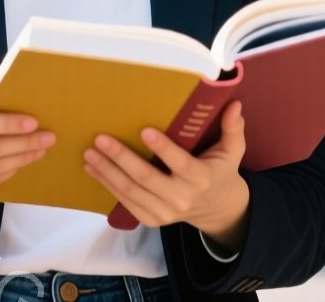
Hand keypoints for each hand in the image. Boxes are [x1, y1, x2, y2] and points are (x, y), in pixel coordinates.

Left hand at [84, 101, 250, 250]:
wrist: (216, 210)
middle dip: (121, 158)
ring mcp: (165, 212)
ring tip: (89, 153)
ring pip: (131, 191)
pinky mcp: (152, 220)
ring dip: (107, 172)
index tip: (144, 130)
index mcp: (201, 178)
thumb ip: (232, 129)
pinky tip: (92, 169)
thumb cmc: (220, 171)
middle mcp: (182, 198)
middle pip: (146, 178)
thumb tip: (234, 105)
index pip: (179, 163)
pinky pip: (126, 202)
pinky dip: (107, 185)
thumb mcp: (232, 151)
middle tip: (101, 139)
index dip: (162, 148)